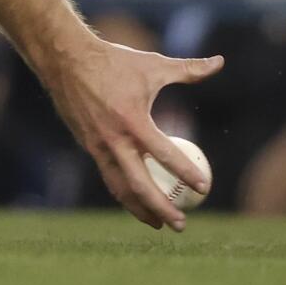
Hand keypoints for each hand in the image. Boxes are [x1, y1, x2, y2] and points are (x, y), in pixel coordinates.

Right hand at [41, 35, 221, 230]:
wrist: (65, 60)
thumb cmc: (115, 61)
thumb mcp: (153, 65)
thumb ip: (189, 70)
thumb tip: (220, 62)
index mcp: (132, 120)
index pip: (165, 154)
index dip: (186, 173)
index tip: (204, 188)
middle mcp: (114, 139)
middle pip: (139, 185)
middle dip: (161, 208)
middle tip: (181, 223)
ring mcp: (97, 146)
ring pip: (120, 187)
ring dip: (140, 209)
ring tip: (159, 224)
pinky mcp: (88, 146)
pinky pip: (108, 175)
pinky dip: (124, 192)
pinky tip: (136, 200)